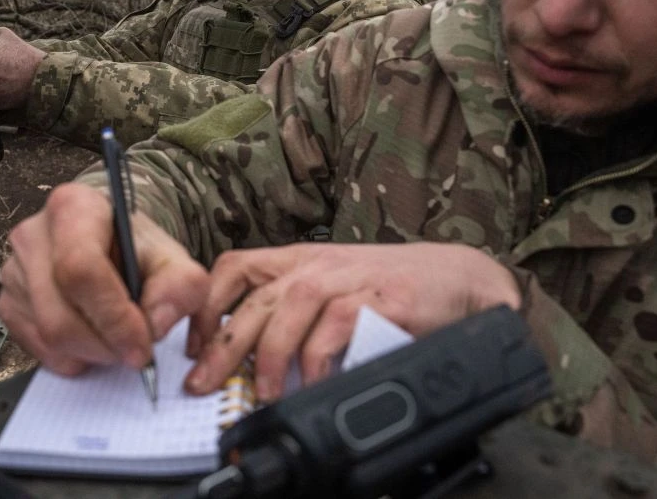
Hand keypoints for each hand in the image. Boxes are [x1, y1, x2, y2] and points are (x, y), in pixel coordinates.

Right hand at [0, 182, 210, 376]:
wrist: (109, 244)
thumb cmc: (137, 250)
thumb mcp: (172, 258)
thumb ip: (181, 286)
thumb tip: (155, 325)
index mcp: (73, 207)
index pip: (81, 269)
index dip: (113, 317)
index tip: (143, 346)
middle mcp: (32, 234)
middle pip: (60, 315)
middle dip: (105, 346)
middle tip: (136, 352)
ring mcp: (12, 271)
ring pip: (48, 338)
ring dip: (92, 354)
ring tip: (117, 339)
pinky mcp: (6, 303)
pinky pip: (37, 349)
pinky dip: (72, 357)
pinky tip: (92, 338)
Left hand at [184, 242, 520, 402]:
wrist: (464, 280)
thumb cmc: (396, 290)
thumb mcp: (335, 290)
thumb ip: (296, 315)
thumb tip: (247, 359)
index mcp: (301, 261)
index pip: (235, 268)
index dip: (206, 307)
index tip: (192, 347)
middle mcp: (320, 264)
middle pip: (255, 297)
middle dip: (222, 344)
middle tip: (202, 384)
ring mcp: (351, 279)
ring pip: (290, 308)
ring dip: (268, 355)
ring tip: (259, 394)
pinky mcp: (382, 299)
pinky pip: (337, 327)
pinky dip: (318, 360)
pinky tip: (312, 385)